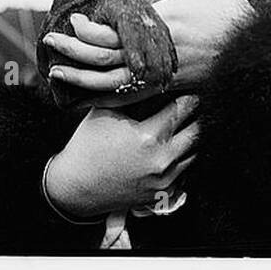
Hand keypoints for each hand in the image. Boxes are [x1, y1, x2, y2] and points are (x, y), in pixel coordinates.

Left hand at [41, 0, 254, 99]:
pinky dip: (106, 99)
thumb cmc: (227, 10)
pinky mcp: (168, 88)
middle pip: (104, 59)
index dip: (88, 31)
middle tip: (52, 43)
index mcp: (161, 24)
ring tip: (56, 74)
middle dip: (74, 53)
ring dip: (80, 79)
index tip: (76, 23)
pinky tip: (88, 97)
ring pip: (111, 84)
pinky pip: (131, 99)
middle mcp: (156, 52)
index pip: (113, 32)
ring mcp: (161, 74)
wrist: (253, 47)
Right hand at [44, 95, 198, 218]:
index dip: (188, 96)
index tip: (189, 90)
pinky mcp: (161, 193)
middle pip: (196, 131)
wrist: (74, 187)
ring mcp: (163, 179)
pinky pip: (184, 173)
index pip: (184, 108)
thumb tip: (151, 76)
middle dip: (195, 116)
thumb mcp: (106, 112)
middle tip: (192, 107)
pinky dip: (182, 160)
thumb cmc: (88, 145)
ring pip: (194, 153)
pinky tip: (174, 149)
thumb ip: (131, 94)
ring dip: (191, 138)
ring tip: (184, 126)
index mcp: (149, 136)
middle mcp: (161, 159)